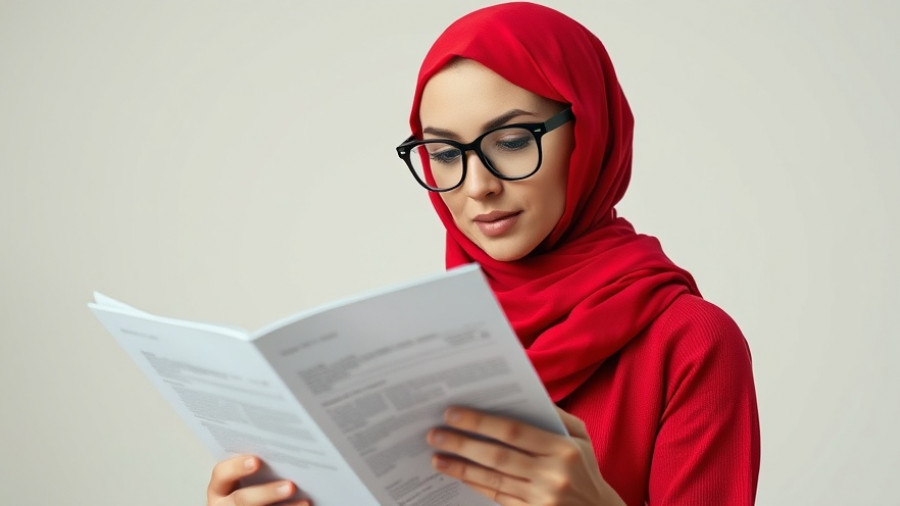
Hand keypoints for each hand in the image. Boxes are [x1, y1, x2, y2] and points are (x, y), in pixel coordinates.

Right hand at [207, 455, 309, 505]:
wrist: (255, 501)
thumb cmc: (252, 484)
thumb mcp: (248, 476)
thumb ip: (260, 464)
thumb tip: (286, 448)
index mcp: (220, 487)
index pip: (222, 474)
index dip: (237, 467)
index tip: (257, 461)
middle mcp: (225, 504)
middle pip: (242, 500)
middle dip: (267, 493)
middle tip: (291, 485)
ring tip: (305, 502)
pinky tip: (306, 505)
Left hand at [426, 407, 625, 505]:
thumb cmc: (585, 468)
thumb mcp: (580, 437)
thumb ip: (554, 414)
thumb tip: (523, 392)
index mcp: (563, 449)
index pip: (514, 431)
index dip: (480, 422)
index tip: (453, 413)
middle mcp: (552, 475)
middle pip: (497, 456)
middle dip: (462, 443)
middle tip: (435, 434)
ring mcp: (541, 499)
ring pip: (492, 480)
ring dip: (460, 468)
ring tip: (437, 456)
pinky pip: (496, 497)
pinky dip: (474, 484)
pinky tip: (457, 474)